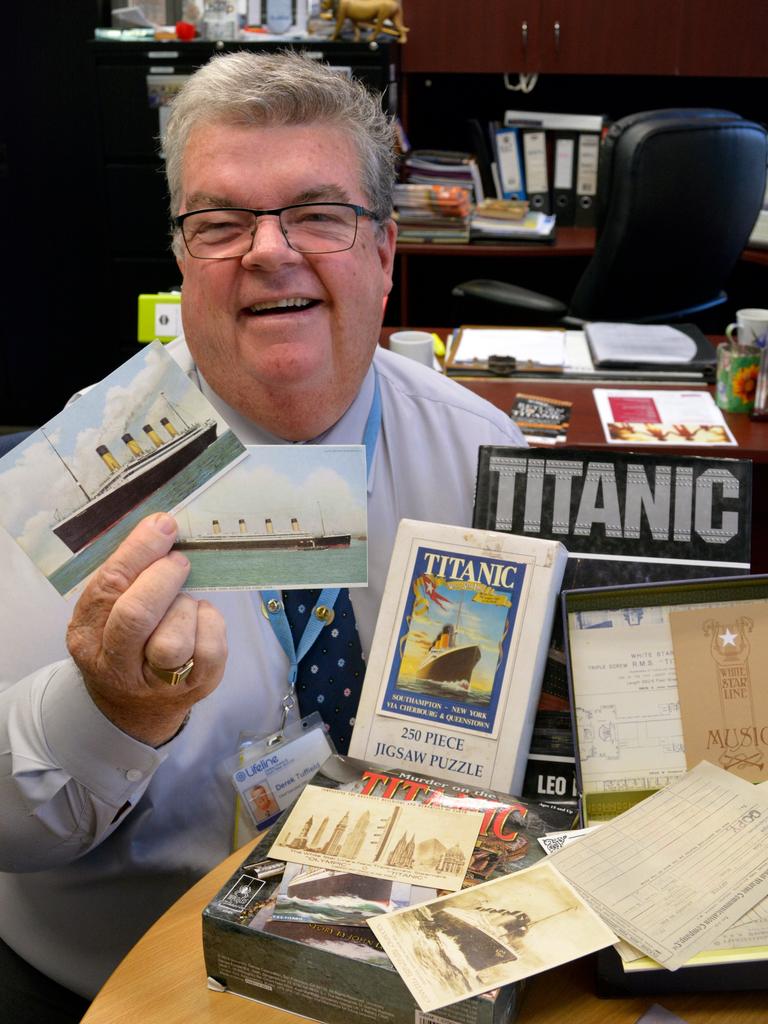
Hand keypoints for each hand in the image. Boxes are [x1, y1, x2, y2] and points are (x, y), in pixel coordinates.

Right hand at [66, 513, 226, 745]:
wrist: (133, 705)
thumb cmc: (122, 641)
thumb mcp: (106, 611)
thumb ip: (126, 575)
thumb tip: (161, 526)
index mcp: (86, 636)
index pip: (108, 588)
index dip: (138, 552)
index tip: (162, 526)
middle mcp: (115, 665)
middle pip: (136, 616)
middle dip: (162, 578)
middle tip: (177, 562)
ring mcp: (156, 682)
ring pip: (174, 640)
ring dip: (184, 608)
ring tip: (182, 603)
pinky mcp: (196, 686)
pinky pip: (211, 650)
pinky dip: (211, 623)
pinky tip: (200, 618)